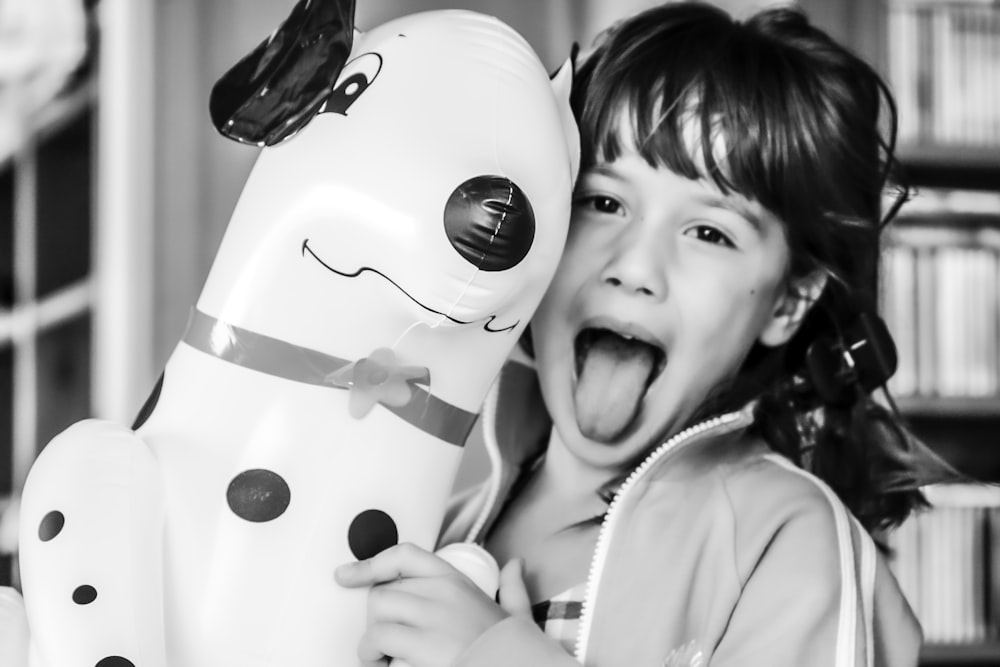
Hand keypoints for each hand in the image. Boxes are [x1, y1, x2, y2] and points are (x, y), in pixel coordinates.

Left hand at [335, 543, 529, 666]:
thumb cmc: (515, 652)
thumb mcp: (518, 616)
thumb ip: (514, 589)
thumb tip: (516, 565)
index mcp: (457, 582)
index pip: (404, 556)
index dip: (368, 565)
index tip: (344, 576)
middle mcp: (441, 597)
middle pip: (380, 596)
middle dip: (376, 622)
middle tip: (385, 644)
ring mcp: (431, 625)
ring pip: (376, 625)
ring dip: (373, 649)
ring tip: (385, 663)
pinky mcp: (423, 654)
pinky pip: (382, 652)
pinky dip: (381, 666)